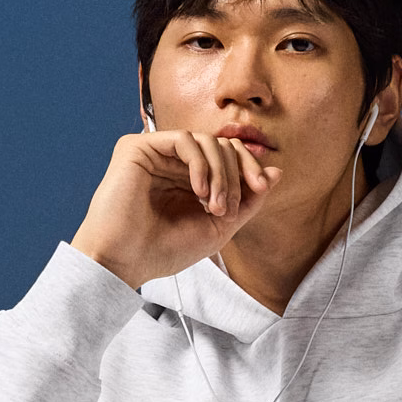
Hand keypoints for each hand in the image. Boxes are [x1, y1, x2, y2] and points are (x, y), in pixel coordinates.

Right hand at [71, 129, 280, 288]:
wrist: (125, 262)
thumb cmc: (163, 251)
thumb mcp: (218, 228)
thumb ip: (247, 201)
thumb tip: (277, 172)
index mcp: (188, 179)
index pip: (228, 157)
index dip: (249, 168)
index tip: (261, 188)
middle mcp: (172, 162)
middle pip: (221, 145)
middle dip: (235, 174)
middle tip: (228, 208)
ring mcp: (155, 152)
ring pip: (206, 141)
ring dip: (220, 173)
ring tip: (214, 205)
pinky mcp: (138, 147)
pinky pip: (184, 139)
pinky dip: (200, 164)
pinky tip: (199, 191)